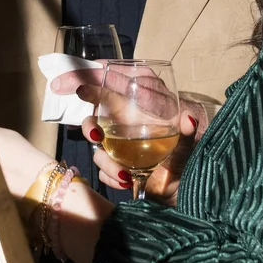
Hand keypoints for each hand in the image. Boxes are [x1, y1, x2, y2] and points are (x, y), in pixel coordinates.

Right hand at [54, 65, 207, 206]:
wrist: (185, 180)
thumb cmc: (185, 149)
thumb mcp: (188, 135)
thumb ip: (188, 127)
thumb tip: (188, 119)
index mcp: (134, 102)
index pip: (105, 84)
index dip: (84, 81)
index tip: (74, 87)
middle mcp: (120, 122)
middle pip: (92, 119)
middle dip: (89, 128)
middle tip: (97, 136)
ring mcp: (115, 145)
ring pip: (97, 150)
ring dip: (107, 162)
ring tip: (124, 172)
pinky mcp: (116, 165)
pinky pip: (104, 171)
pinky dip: (113, 177)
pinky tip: (128, 181)